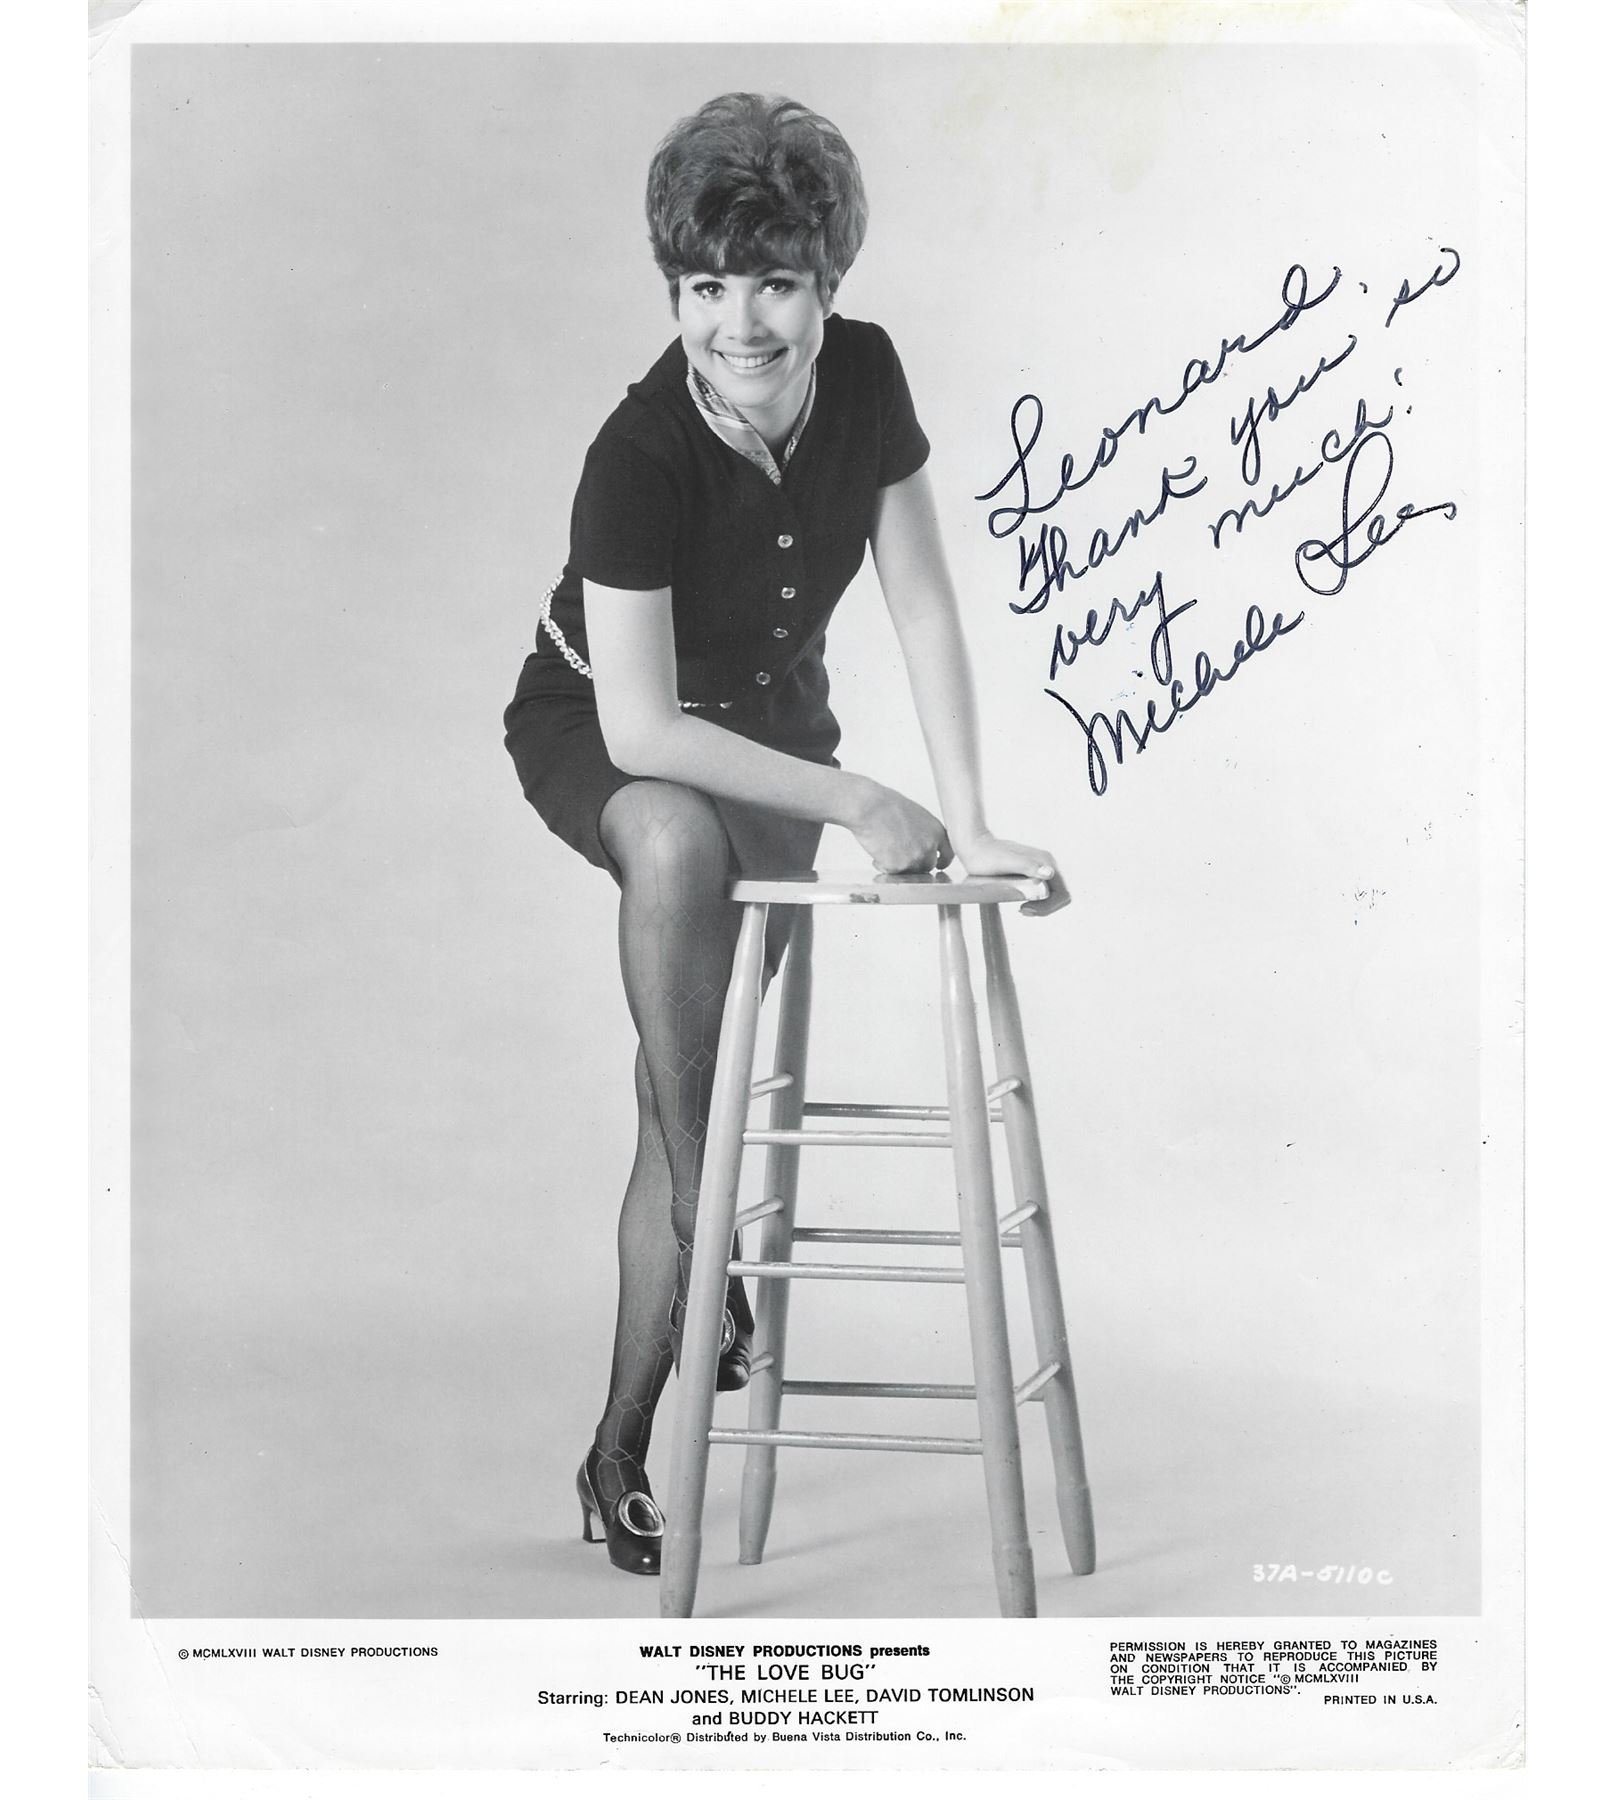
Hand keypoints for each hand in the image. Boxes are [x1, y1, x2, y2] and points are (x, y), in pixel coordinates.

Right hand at [847, 779, 952, 874]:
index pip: (948, 852)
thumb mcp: (916, 815)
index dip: (943, 861)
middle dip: (916, 863)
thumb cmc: (886, 806)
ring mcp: (914, 859)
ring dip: (899, 866)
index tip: (939, 864)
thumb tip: (920, 842)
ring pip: (909, 872)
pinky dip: (883, 866)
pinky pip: (892, 873)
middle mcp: (929, 847)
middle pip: (927, 865)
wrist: (869, 808)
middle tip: (900, 854)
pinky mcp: (898, 867)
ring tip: (885, 849)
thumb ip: (924, 832)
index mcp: (936, 831)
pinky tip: (877, 853)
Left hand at [954, 833, 1070, 915]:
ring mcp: (1039, 867)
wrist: (974, 844)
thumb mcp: (1005, 862)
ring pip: (1052, 894)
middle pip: (1060, 895)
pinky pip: (1043, 890)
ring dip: (1041, 906)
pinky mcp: (1032, 871)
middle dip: (1046, 908)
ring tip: (1022, 908)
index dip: (1049, 907)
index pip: (1062, 893)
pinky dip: (1036, 901)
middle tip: (1022, 910)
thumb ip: (1028, 866)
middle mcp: (1046, 863)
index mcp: (1045, 862)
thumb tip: (1049, 874)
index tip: (1025, 908)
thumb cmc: (986, 855)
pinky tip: (1021, 902)